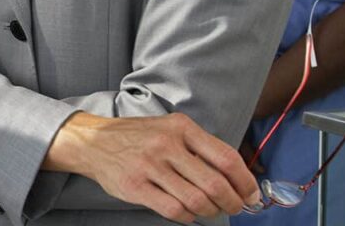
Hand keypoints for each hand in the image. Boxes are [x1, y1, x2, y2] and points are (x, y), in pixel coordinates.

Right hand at [44, 113, 260, 223]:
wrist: (92, 141)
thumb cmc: (137, 137)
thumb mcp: (169, 129)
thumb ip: (199, 147)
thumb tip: (235, 176)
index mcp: (181, 128)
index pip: (226, 158)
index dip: (245, 181)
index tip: (252, 194)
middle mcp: (167, 145)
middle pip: (215, 183)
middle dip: (232, 202)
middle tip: (235, 207)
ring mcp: (150, 166)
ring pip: (196, 200)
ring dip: (210, 211)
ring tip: (210, 211)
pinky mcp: (136, 186)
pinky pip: (173, 210)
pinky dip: (188, 217)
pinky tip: (188, 213)